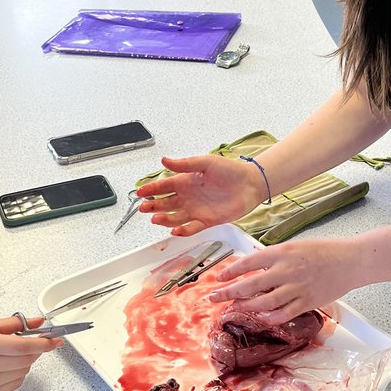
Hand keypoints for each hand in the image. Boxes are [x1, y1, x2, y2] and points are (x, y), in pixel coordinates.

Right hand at [0, 316, 60, 390]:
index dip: (44, 343)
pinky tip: (3, 367)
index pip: (25, 346)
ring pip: (24, 371)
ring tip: (7, 355)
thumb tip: (37, 322)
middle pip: (27, 360)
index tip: (56, 340)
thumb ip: (13, 323)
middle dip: (35, 351)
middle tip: (30, 343)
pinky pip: (15, 383)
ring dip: (24, 362)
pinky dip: (17, 373)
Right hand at [137, 154, 264, 236]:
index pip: (164, 186)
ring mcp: (197, 210)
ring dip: (164, 219)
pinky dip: (183, 230)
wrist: (250, 183)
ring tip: (155, 219)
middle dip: (152, 206)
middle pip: (165, 204)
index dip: (151, 190)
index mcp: (186, 181)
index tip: (140, 192)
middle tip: (143, 208)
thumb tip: (164, 160)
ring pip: (175, 217)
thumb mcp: (205, 162)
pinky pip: (191, 228)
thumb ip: (184, 164)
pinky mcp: (207, 221)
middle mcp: (189, 197)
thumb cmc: (230, 170)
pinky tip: (175, 230)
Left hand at [208, 238, 359, 322]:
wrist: (351, 260)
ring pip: (263, 302)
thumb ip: (275, 255)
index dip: (230, 271)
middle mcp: (286, 270)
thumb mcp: (296, 245)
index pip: (248, 262)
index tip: (218, 278)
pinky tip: (259, 318)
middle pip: (250, 285)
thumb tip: (253, 260)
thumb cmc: (326, 251)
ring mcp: (296, 288)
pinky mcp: (307, 302)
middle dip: (228, 293)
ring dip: (245, 307)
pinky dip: (269, 317)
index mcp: (282, 252)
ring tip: (234, 308)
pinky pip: (283, 314)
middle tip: (214, 298)